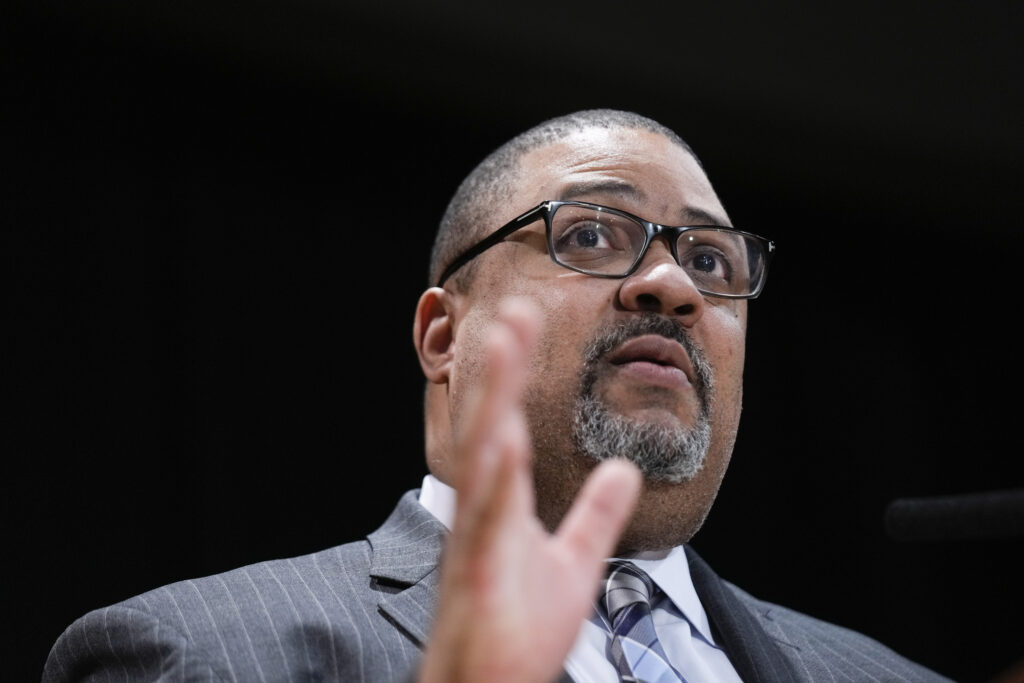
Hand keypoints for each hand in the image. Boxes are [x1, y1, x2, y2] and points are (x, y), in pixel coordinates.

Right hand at [419, 298, 641, 682]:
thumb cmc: (520, 630)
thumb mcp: (574, 564)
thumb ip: (597, 515)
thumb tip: (626, 470)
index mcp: (503, 506)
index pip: (509, 425)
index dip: (515, 374)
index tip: (526, 321)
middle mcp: (483, 513)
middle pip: (490, 427)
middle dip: (500, 369)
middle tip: (512, 310)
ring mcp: (476, 542)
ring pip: (482, 461)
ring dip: (490, 403)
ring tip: (498, 349)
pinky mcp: (478, 577)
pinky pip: (486, 523)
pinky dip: (492, 481)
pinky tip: (501, 442)